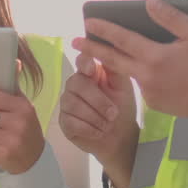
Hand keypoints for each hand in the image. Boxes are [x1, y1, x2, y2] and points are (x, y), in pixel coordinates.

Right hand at [59, 52, 138, 182]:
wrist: (120, 136)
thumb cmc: (122, 107)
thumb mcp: (123, 87)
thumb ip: (114, 69)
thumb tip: (107, 51)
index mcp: (90, 72)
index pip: (81, 61)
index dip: (84, 63)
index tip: (92, 70)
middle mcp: (75, 84)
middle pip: (77, 84)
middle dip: (98, 100)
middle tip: (113, 114)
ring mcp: (67, 102)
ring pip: (74, 104)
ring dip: (95, 117)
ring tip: (108, 125)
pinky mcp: (64, 121)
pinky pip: (71, 122)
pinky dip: (89, 129)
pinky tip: (99, 132)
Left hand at [73, 0, 187, 129]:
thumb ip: (170, 17)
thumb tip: (149, 3)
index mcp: (155, 57)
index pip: (122, 40)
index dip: (103, 29)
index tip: (88, 22)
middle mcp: (147, 77)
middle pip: (113, 60)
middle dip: (92, 49)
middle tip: (74, 42)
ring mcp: (149, 93)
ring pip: (130, 73)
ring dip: (120, 62)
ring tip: (112, 50)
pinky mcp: (155, 104)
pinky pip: (144, 86)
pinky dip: (143, 75)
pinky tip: (151, 70)